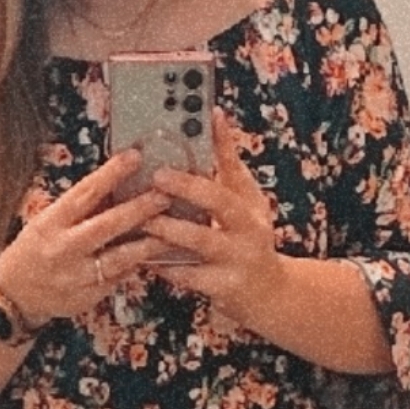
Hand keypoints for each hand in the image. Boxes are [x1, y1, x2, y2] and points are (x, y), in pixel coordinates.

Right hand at [0, 148, 174, 324]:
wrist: (13, 294)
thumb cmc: (36, 249)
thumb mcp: (49, 222)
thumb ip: (80, 209)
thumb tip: (120, 183)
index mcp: (51, 224)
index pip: (84, 194)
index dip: (111, 174)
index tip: (135, 156)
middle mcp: (62, 249)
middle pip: (106, 226)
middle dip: (138, 210)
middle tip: (164, 196)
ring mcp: (75, 277)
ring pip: (119, 259)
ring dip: (147, 244)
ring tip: (170, 232)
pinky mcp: (85, 298)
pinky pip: (117, 280)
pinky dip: (133, 267)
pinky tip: (150, 257)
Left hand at [145, 108, 290, 326]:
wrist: (267, 291)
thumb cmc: (247, 238)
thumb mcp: (244, 202)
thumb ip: (226, 165)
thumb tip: (215, 116)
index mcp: (249, 204)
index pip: (235, 168)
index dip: (223, 143)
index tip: (208, 117)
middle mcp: (249, 228)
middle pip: (221, 202)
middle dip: (189, 187)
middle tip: (157, 177)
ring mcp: (238, 258)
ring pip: (202, 240)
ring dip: (170, 229)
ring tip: (145, 220)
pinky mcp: (223, 287)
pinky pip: (189, 275)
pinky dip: (165, 266)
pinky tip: (141, 258)